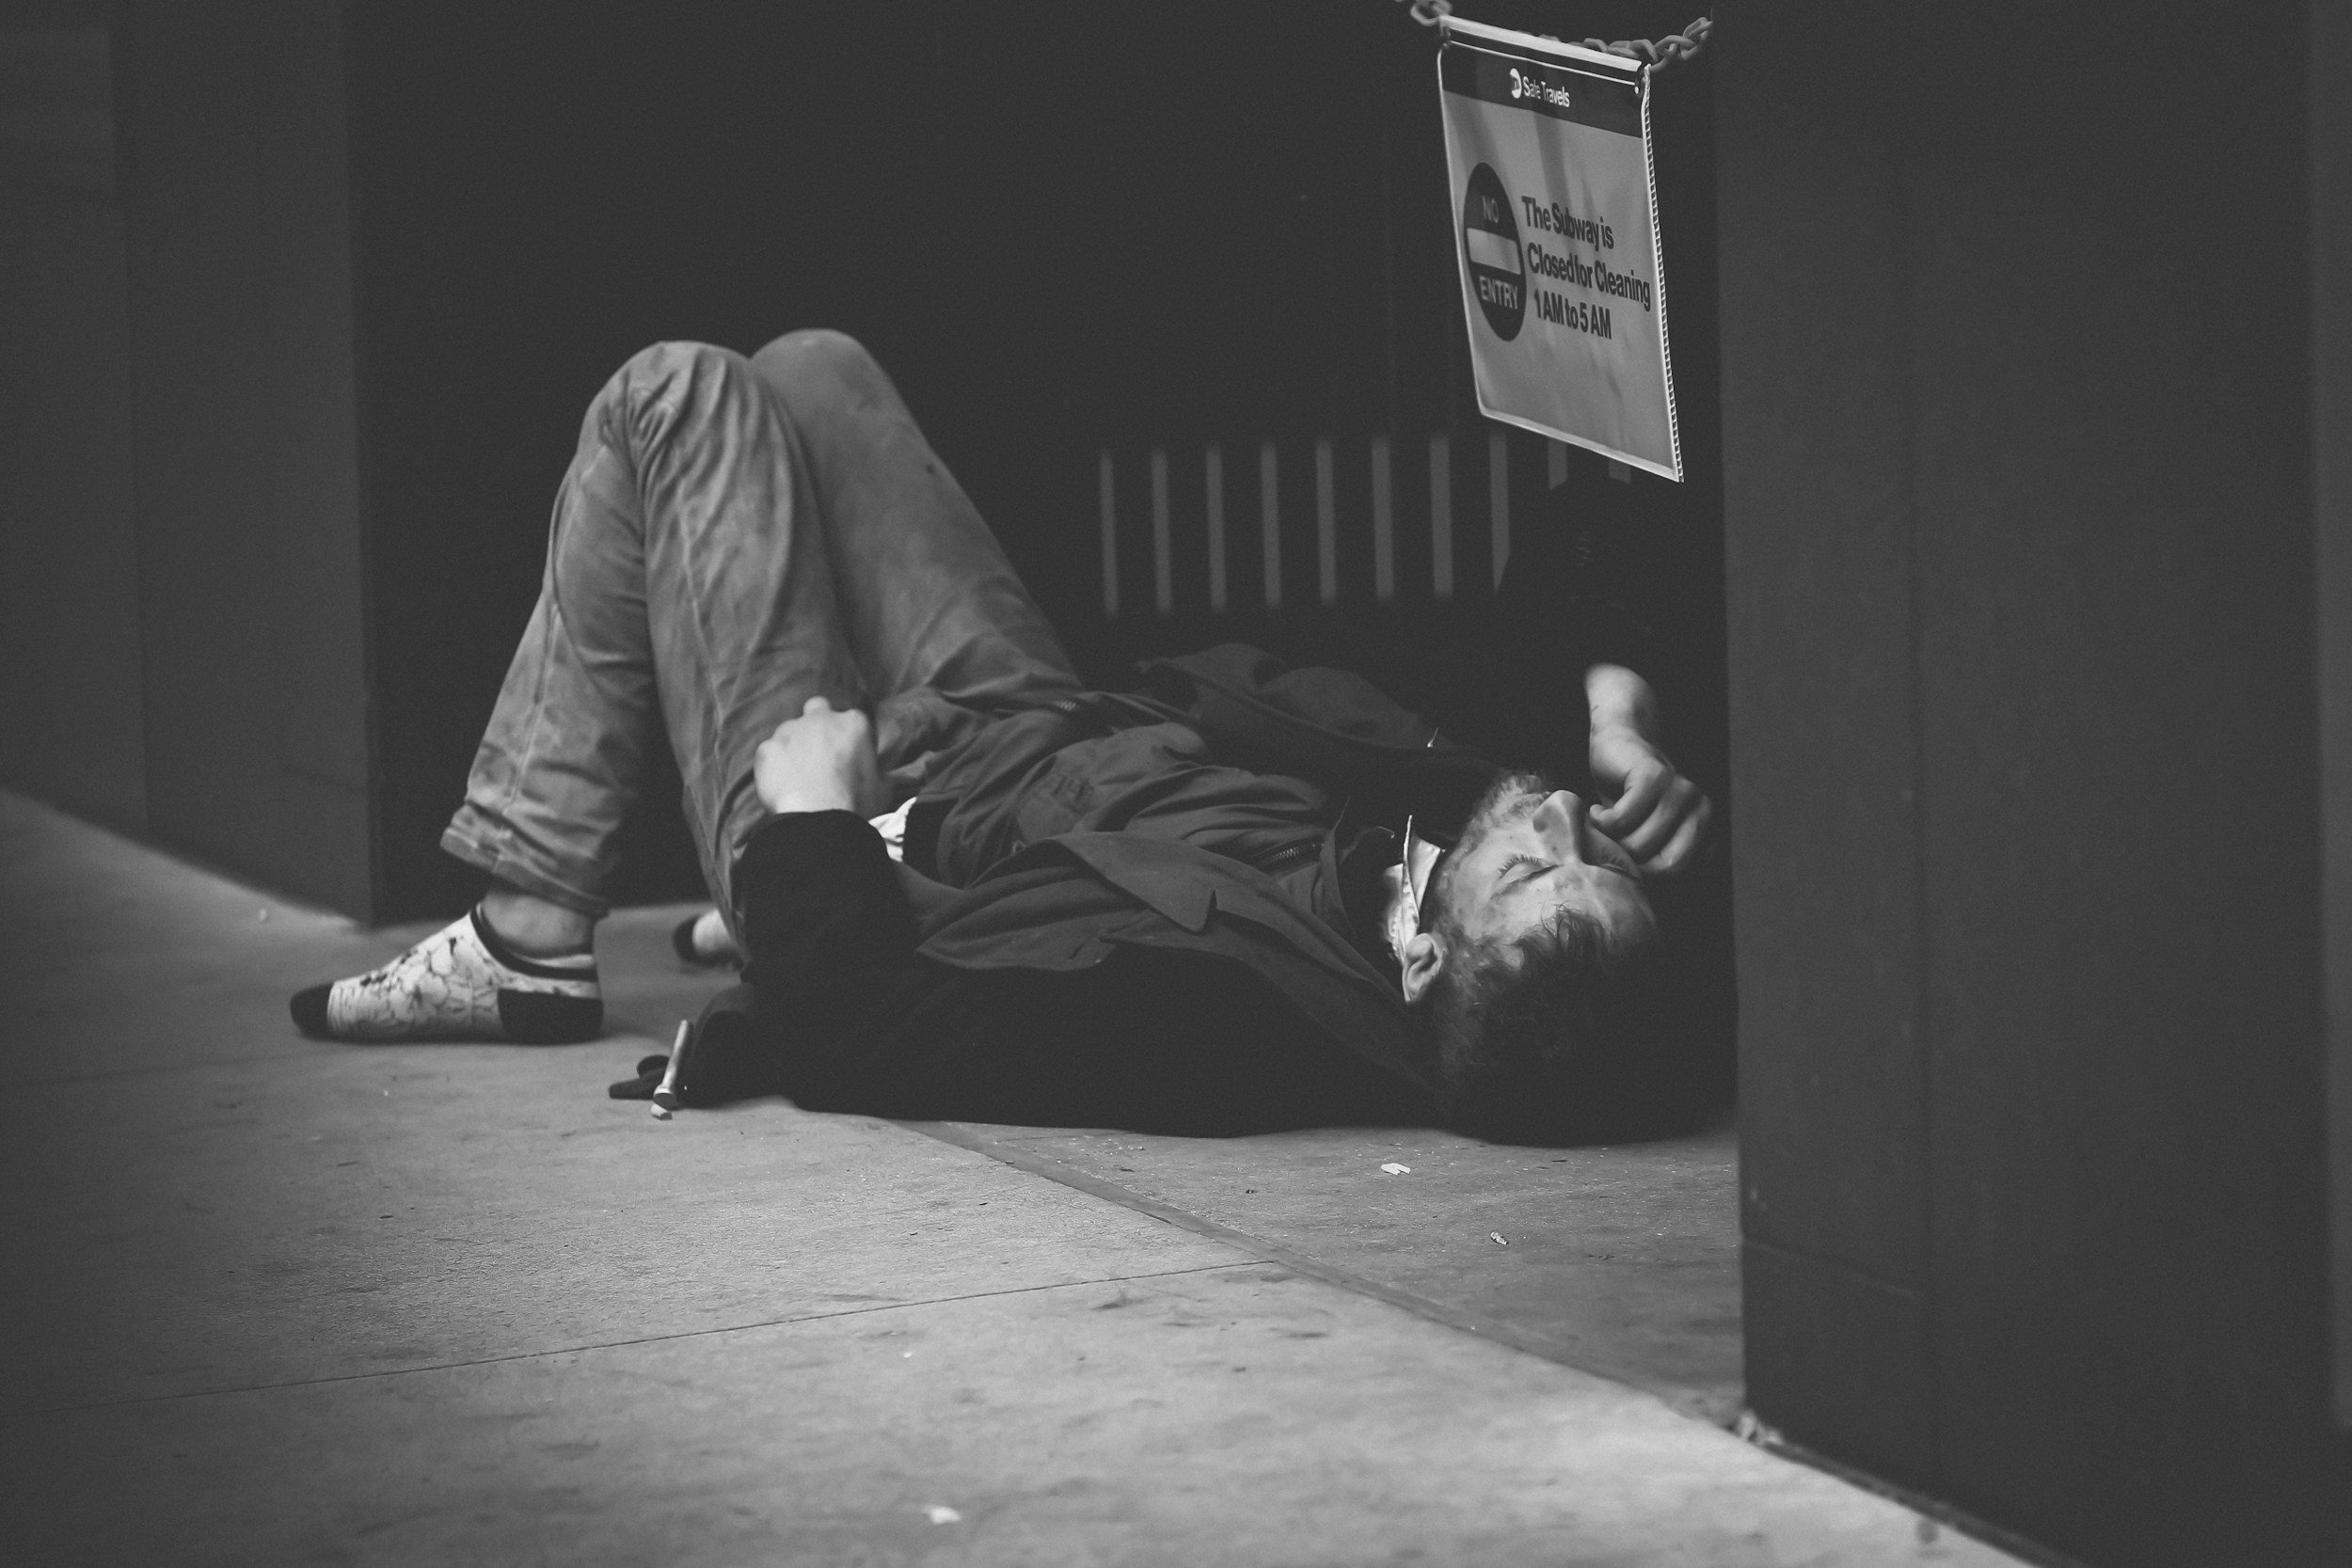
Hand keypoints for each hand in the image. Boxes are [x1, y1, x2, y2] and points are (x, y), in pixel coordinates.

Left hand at [754, 696, 884, 816]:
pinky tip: (779, 783)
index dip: (848, 735)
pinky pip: (769, 752)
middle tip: (819, 751)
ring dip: (793, 744)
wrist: (816, 816)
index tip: (847, 752)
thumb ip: (879, 773)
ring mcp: (790, 730)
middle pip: (817, 708)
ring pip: (789, 730)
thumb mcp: (881, 788)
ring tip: (796, 773)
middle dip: (817, 723)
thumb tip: (883, 776)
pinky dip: (773, 764)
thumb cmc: (854, 803)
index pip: (851, 718)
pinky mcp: (767, 748)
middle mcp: (821, 718)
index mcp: (853, 724)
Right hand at [1588, 723, 1712, 876]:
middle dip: (1632, 861)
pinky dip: (1601, 820)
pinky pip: (1622, 820)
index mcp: (1706, 827)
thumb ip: (1659, 860)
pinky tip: (1598, 810)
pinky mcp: (1653, 776)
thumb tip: (1646, 902)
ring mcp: (1680, 790)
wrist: (1616, 745)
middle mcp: (1701, 808)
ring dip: (1611, 839)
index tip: (1630, 853)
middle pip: (1665, 866)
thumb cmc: (1628, 800)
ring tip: (1606, 822)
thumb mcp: (1647, 835)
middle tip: (1616, 842)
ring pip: (1640, 845)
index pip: (1679, 874)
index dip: (1646, 872)